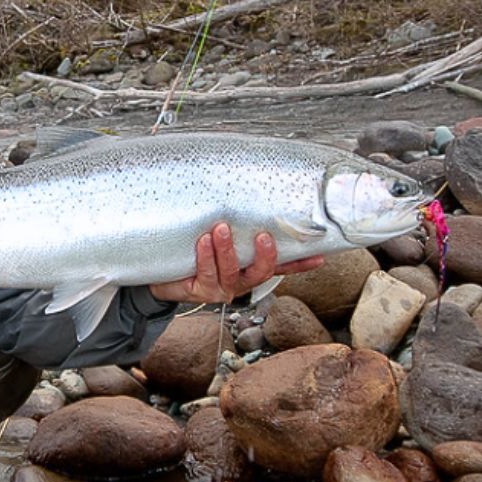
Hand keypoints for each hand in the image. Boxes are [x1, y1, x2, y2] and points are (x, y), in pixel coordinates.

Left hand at [148, 223, 323, 303]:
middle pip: (261, 272)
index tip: (320, 255)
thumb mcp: (214, 237)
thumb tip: (243, 191)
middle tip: (263, 236)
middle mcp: (239, 280)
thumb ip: (232, 224)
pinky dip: (206, 257)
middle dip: (264, 255)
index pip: (280, 265)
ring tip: (220, 229)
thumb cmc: (192, 251)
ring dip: (227, 249)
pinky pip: (207, 274)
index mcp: (248, 267)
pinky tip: (203, 241)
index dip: (300, 263)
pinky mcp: (201, 291)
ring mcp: (221, 287)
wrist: (161, 274)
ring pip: (231, 271)